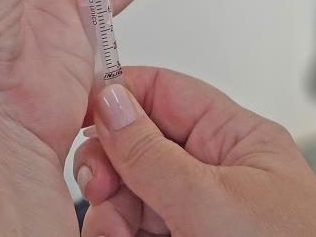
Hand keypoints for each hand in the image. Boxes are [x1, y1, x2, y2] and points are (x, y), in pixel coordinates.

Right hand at [75, 67, 315, 235]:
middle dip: (111, 167)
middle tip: (98, 190)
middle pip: (139, 145)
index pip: (165, 92)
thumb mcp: (212, 201)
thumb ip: (152, 152)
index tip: (79, 114)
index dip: (118, 95)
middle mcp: (216, 171)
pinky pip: (139, 226)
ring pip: (132, 193)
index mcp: (236, 138)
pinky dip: (121, 232)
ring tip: (116, 234)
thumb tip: (109, 100)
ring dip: (111, 211)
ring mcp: (201, 212)